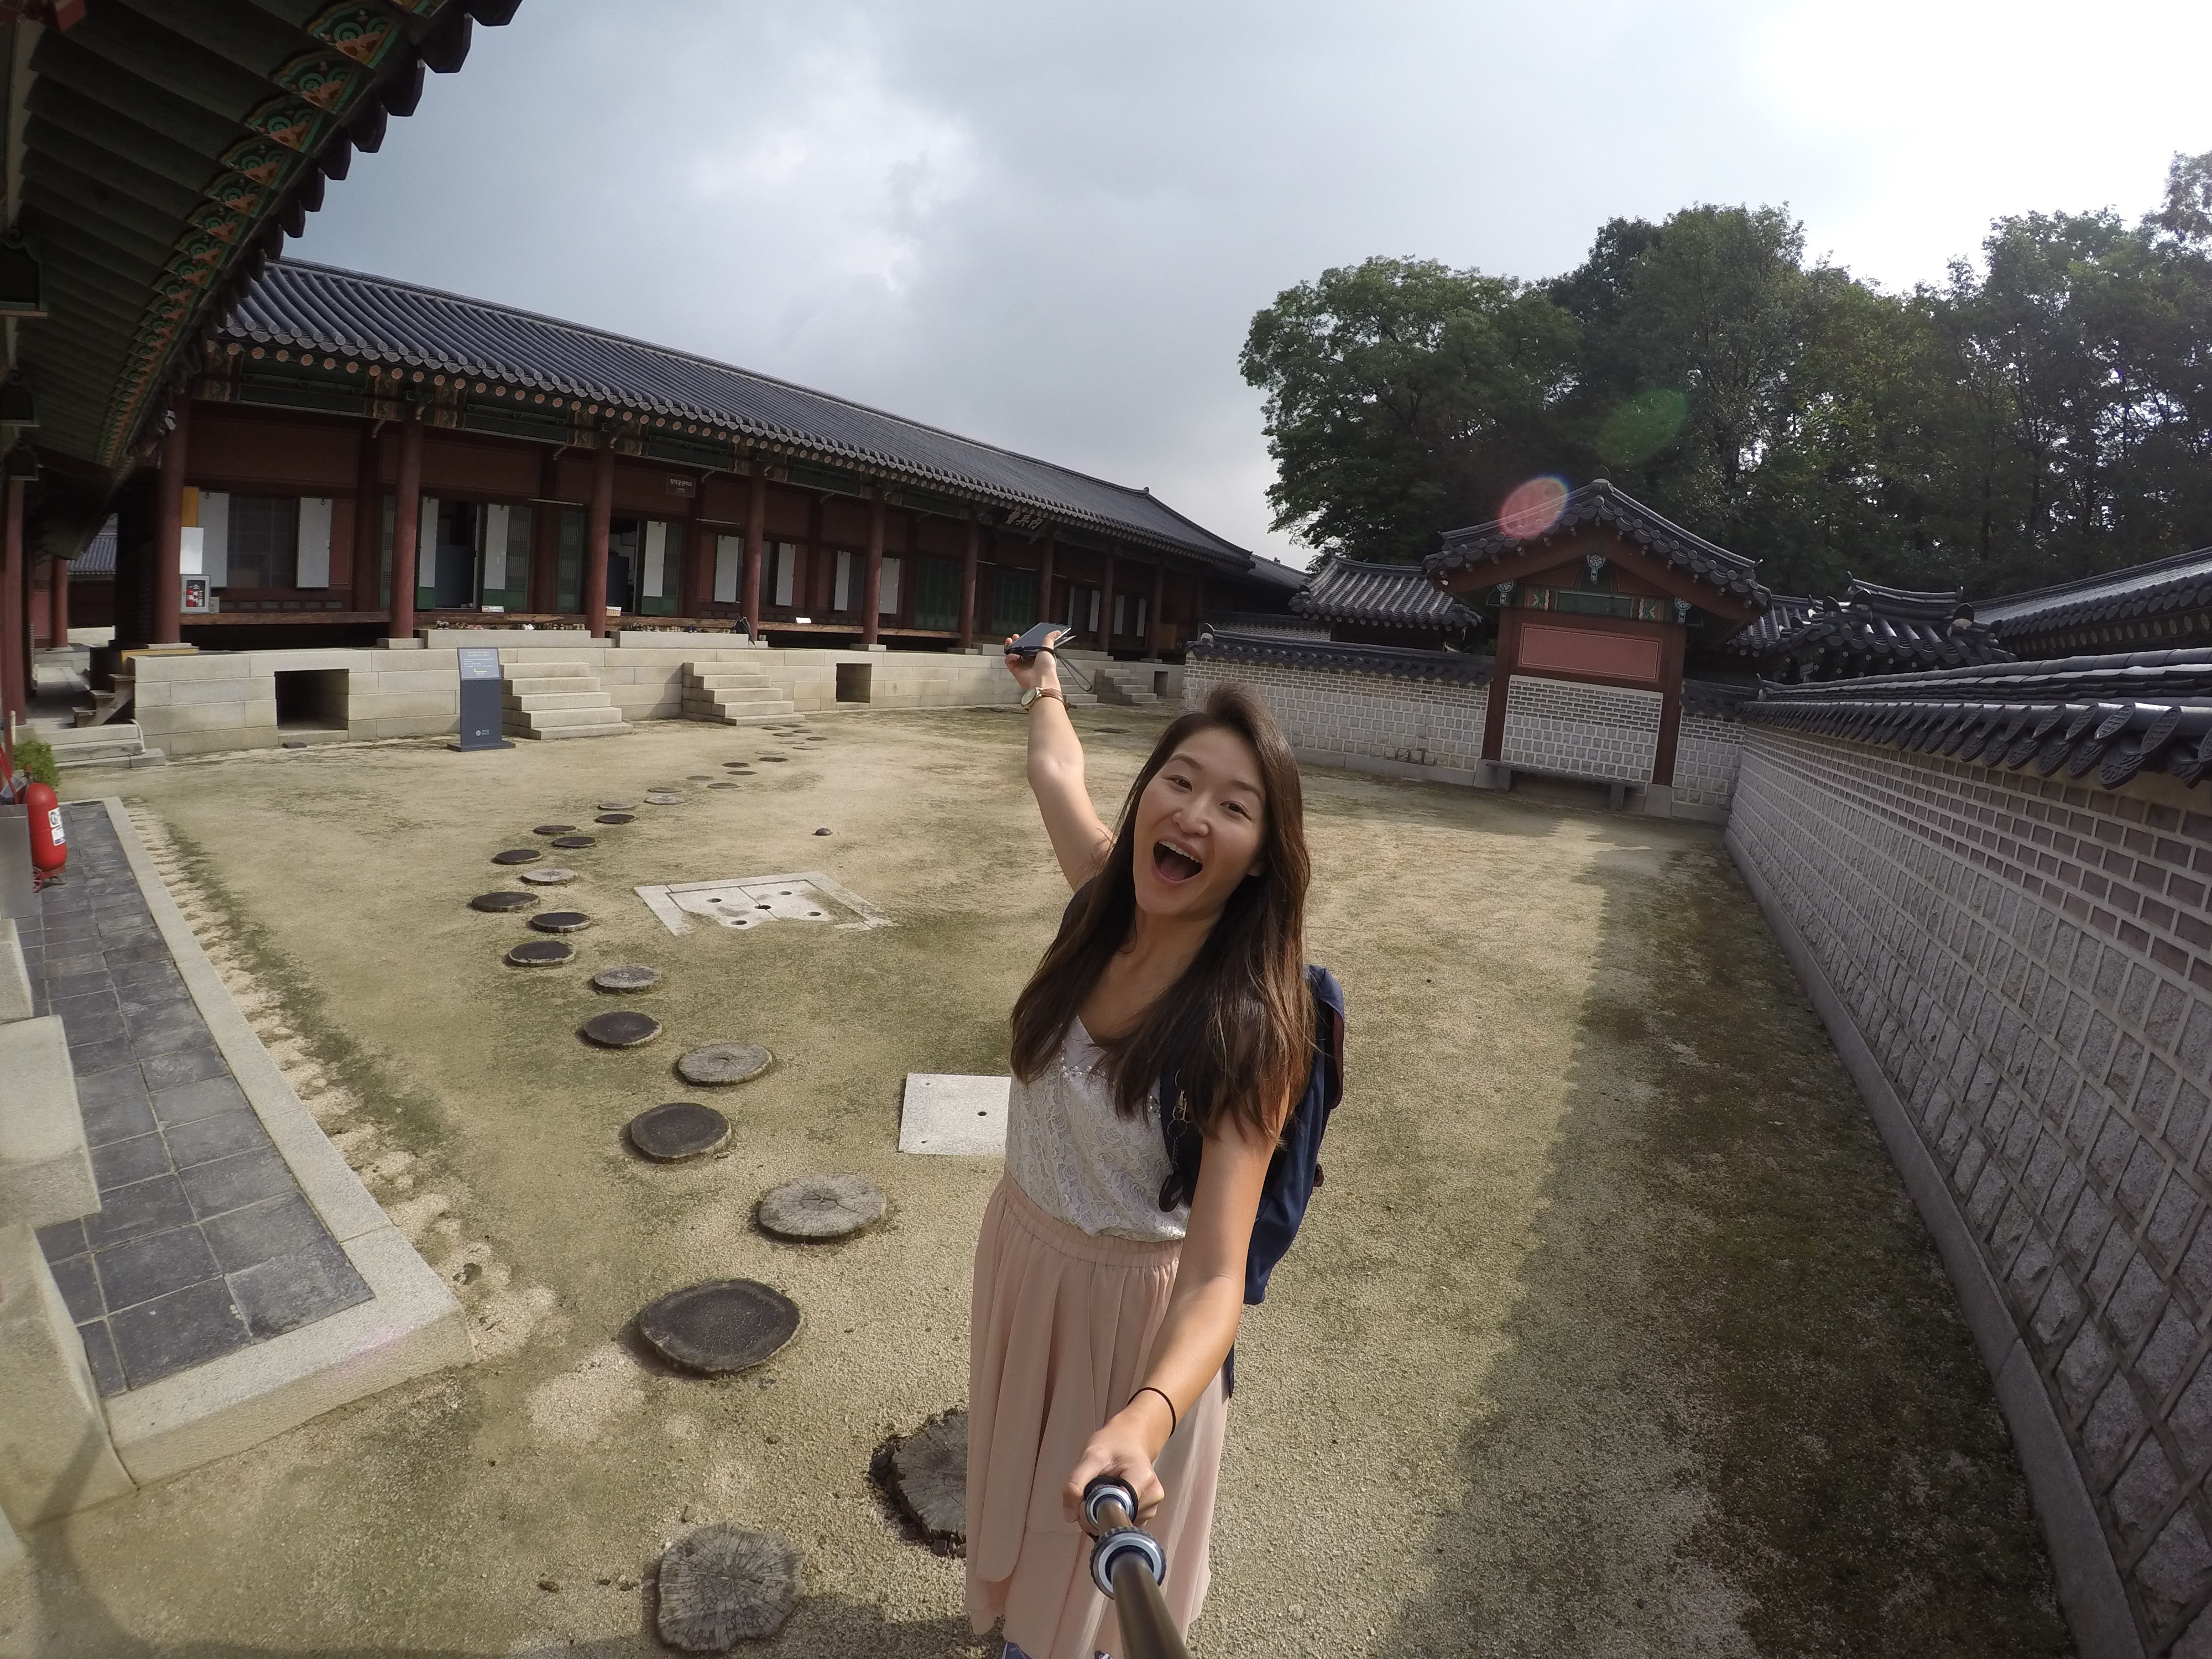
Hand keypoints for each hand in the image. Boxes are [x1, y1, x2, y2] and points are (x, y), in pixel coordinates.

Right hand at [1004, 629, 1064, 693]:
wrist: (1042, 680)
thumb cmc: (1047, 667)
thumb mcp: (1049, 648)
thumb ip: (1050, 639)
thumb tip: (1056, 632)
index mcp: (1038, 656)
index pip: (1029, 645)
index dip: (1025, 640)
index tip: (1022, 635)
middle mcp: (1029, 661)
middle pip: (1019, 649)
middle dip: (1015, 642)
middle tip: (1014, 638)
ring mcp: (1022, 666)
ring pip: (1012, 654)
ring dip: (1010, 647)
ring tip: (1010, 642)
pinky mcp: (1015, 670)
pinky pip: (1009, 661)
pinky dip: (1010, 656)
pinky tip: (1015, 655)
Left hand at [1063, 1397, 1170, 1530]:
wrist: (1130, 1439)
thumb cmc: (1113, 1444)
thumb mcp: (1091, 1456)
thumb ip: (1076, 1482)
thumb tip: (1069, 1516)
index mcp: (1143, 1478)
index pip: (1118, 1509)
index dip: (1095, 1511)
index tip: (1083, 1502)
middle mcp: (1153, 1496)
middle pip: (1119, 1519)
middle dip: (1097, 1515)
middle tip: (1088, 1495)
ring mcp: (1152, 1506)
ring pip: (1120, 1523)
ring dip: (1103, 1516)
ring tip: (1101, 1492)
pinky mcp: (1148, 1512)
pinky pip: (1125, 1522)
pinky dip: (1112, 1515)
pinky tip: (1110, 1499)